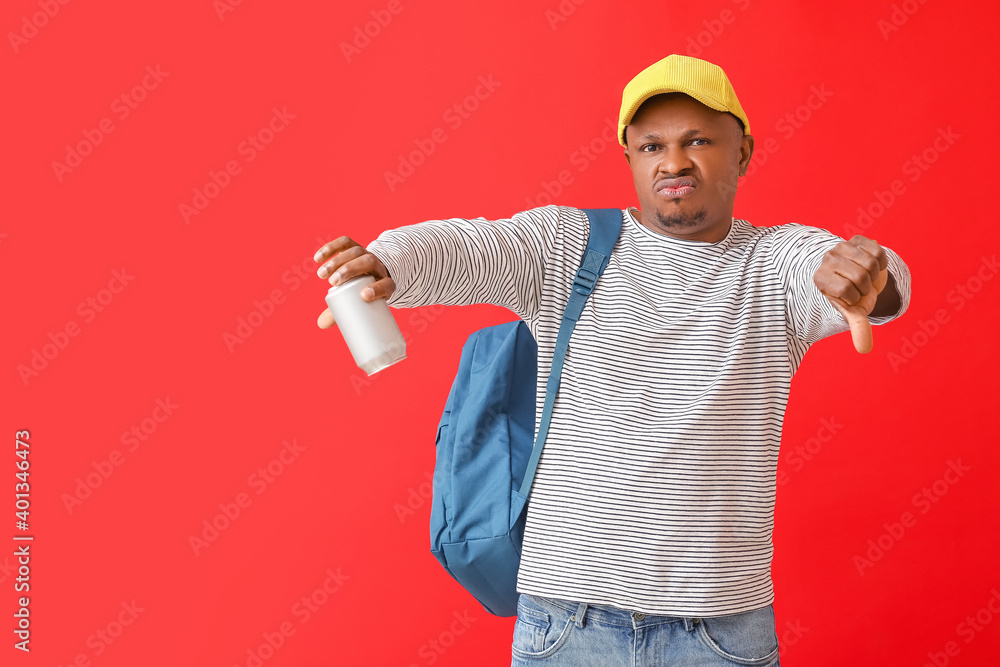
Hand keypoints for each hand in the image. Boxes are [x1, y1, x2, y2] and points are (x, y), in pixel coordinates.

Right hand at [313, 237, 395, 328]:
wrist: (370, 274)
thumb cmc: (363, 294)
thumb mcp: (360, 306)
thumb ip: (345, 315)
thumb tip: (321, 324)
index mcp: (386, 283)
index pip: (388, 285)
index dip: (379, 289)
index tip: (364, 296)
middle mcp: (378, 267)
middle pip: (368, 262)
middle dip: (350, 270)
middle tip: (333, 283)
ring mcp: (366, 255)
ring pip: (356, 251)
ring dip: (337, 261)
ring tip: (322, 275)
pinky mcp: (354, 247)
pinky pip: (345, 242)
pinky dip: (331, 248)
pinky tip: (318, 258)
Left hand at [814, 235, 888, 353]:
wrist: (858, 276)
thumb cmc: (853, 296)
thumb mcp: (854, 312)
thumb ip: (858, 327)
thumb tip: (864, 349)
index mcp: (820, 278)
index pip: (846, 289)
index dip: (855, 297)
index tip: (851, 297)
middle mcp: (827, 259)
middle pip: (860, 276)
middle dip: (867, 286)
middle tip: (861, 287)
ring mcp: (841, 246)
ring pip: (870, 262)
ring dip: (874, 273)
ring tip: (866, 276)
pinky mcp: (856, 239)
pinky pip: (877, 250)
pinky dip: (881, 261)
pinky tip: (871, 264)